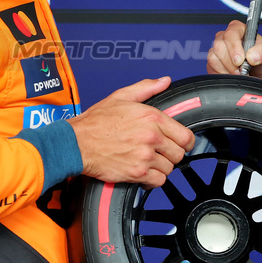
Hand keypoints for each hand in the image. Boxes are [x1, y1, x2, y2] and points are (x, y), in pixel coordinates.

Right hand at [69, 77, 195, 186]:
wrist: (76, 143)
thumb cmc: (95, 122)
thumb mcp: (121, 97)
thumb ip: (146, 88)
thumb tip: (164, 81)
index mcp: (152, 117)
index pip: (185, 136)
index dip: (185, 142)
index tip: (181, 144)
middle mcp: (151, 137)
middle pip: (179, 154)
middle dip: (171, 154)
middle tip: (160, 152)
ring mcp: (144, 156)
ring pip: (169, 168)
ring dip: (161, 167)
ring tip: (149, 161)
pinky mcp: (136, 173)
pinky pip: (158, 181)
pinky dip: (153, 180)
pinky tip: (144, 172)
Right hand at [207, 20, 261, 82]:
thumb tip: (252, 56)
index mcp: (241, 31)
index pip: (231, 33)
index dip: (234, 47)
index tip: (240, 60)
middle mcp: (227, 39)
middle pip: (219, 46)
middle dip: (231, 63)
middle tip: (242, 71)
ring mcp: (219, 51)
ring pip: (213, 58)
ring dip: (227, 70)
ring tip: (240, 74)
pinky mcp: (213, 64)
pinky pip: (211, 68)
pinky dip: (222, 75)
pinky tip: (233, 76)